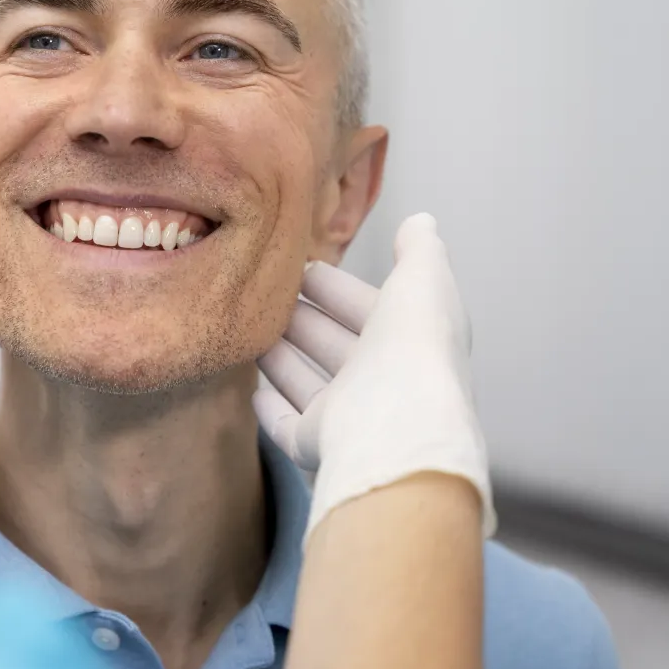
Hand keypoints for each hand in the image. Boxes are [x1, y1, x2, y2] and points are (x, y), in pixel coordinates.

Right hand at [254, 214, 494, 542]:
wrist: (396, 429)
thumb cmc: (412, 350)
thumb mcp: (421, 282)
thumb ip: (419, 251)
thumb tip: (421, 221)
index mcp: (409, 343)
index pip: (369, 309)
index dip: (337, 289)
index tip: (301, 268)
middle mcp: (381, 383)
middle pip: (334, 345)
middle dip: (304, 319)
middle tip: (265, 295)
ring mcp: (349, 419)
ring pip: (308, 382)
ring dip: (281, 357)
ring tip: (247, 330)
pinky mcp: (317, 447)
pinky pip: (288, 426)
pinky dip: (271, 409)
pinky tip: (252, 391)